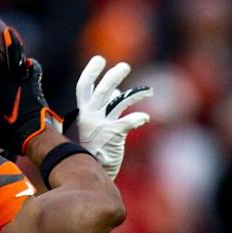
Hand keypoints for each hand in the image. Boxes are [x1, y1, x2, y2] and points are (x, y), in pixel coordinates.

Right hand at [0, 24, 59, 156]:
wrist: (34, 135)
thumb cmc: (10, 136)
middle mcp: (3, 83)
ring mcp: (19, 81)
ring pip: (14, 56)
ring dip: (12, 42)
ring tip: (9, 31)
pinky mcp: (33, 85)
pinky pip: (33, 71)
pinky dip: (32, 67)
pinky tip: (30, 62)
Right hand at [64, 56, 150, 178]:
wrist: (92, 172)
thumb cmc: (94, 149)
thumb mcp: (94, 126)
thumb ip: (104, 106)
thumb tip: (116, 91)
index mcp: (83, 112)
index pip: (84, 87)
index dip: (91, 72)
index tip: (99, 59)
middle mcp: (91, 116)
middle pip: (102, 90)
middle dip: (114, 77)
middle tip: (125, 66)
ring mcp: (102, 125)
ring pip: (116, 102)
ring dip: (132, 94)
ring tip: (147, 90)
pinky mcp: (113, 136)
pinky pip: (127, 123)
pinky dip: (138, 119)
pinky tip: (145, 117)